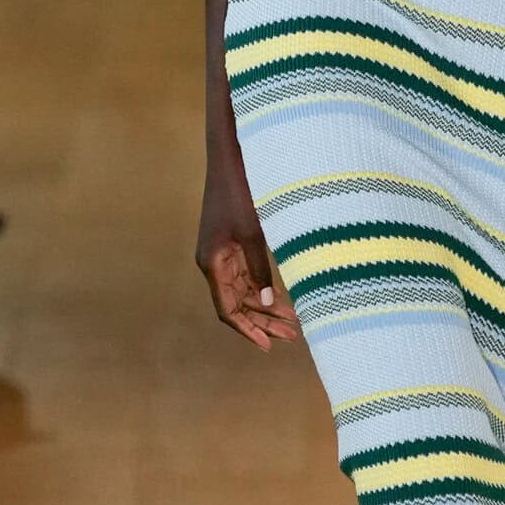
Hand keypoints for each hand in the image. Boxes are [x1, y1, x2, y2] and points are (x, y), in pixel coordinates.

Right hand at [195, 159, 298, 350]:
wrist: (232, 158)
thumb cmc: (240, 191)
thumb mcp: (253, 233)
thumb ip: (259, 269)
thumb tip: (266, 303)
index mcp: (211, 263)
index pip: (227, 309)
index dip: (247, 330)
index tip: (267, 346)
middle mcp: (212, 262)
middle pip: (237, 304)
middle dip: (263, 322)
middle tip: (292, 336)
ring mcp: (222, 253)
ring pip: (244, 291)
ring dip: (266, 307)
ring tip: (293, 322)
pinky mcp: (232, 243)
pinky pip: (247, 275)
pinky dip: (264, 288)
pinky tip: (283, 299)